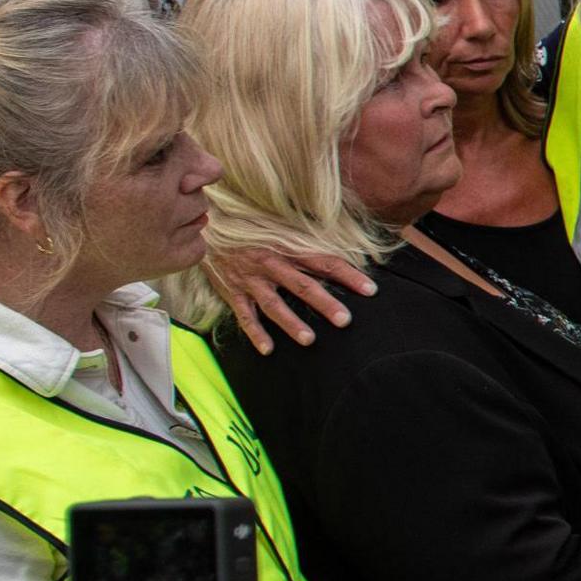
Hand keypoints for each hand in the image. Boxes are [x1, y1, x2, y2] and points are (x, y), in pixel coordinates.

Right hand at [204, 241, 375, 351]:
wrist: (209, 231)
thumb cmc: (253, 233)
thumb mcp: (281, 233)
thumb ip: (307, 246)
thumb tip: (344, 254)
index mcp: (288, 249)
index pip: (324, 262)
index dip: (348, 275)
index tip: (371, 290)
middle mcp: (271, 265)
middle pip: (302, 285)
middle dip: (324, 303)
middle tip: (345, 320)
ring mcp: (251, 280)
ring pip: (274, 304)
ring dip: (291, 322)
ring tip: (309, 339)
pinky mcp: (233, 293)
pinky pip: (245, 316)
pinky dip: (255, 333)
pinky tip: (268, 350)